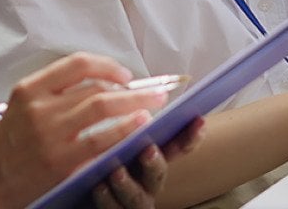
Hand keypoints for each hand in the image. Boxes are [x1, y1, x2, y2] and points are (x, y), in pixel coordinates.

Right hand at [0, 53, 173, 207]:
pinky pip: (101, 139)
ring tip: (153, 104)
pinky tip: (139, 125)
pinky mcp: (60, 161)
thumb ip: (52, 93)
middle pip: (95, 85)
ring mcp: (50, 134)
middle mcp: (38, 107)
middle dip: (130, 87)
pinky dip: (125, 128)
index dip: (107, 66)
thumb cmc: (8, 148)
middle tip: (153, 89)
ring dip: (134, 103)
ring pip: (102, 106)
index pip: (76, 64)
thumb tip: (100, 84)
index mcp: (28, 89)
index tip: (124, 74)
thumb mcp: (20, 108)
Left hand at [89, 118, 203, 208]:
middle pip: (158, 174)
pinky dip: (106, 198)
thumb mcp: (122, 140)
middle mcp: (148, 182)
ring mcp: (133, 199)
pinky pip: (112, 208)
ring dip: (127, 183)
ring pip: (135, 196)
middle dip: (155, 162)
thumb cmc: (108, 162)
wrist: (89, 192)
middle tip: (149, 149)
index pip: (177, 147)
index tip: (198, 120)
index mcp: (152, 158)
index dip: (189, 136)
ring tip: (116, 171)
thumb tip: (133, 90)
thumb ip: (131, 123)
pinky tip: (98, 186)